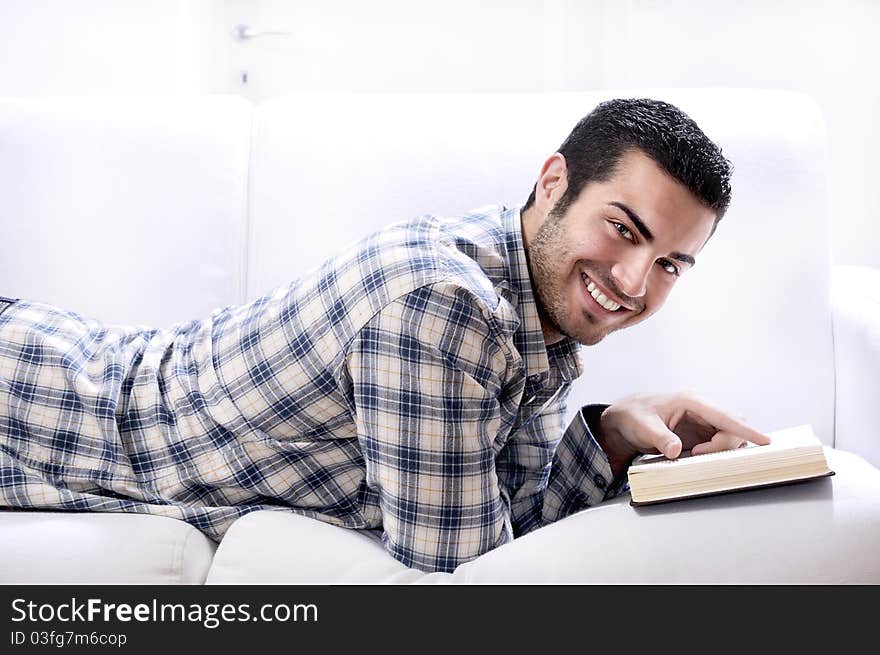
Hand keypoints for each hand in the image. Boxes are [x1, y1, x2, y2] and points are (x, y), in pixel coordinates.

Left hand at [596, 391, 771, 478]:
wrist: (624, 418)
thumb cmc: (633, 416)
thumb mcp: (643, 427)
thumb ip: (660, 437)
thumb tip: (676, 449)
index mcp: (691, 400)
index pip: (725, 415)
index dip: (745, 429)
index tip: (764, 440)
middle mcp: (702, 409)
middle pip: (732, 426)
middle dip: (725, 444)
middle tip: (698, 454)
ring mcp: (703, 421)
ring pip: (729, 435)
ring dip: (720, 449)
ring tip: (694, 455)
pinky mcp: (700, 433)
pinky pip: (719, 443)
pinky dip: (715, 453)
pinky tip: (699, 458)